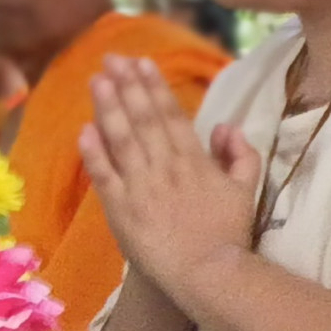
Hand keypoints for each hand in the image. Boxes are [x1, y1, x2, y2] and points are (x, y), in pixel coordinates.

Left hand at [80, 56, 261, 294]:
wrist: (209, 272)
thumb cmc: (228, 233)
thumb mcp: (246, 189)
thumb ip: (241, 154)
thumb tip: (226, 125)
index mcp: (194, 159)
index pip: (171, 114)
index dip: (154, 87)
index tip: (141, 62)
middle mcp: (165, 165)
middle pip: (143, 118)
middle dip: (127, 85)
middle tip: (112, 58)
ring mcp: (141, 186)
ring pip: (122, 138)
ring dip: (109, 106)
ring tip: (97, 79)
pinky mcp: (121, 209)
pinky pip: (105, 176)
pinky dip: (94, 152)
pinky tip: (84, 130)